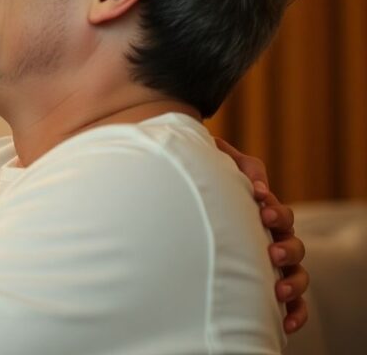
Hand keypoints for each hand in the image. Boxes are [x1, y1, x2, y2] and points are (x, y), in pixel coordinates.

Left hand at [216, 138, 309, 333]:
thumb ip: (237, 165)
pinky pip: (294, 306)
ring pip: (298, 275)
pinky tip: (285, 323)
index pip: (279, 213)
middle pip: (293, 244)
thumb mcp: (220, 171)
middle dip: (286, 246)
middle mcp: (274, 243)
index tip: (258, 201)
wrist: (189, 226)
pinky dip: (296, 314)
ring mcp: (276, 268)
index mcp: (264, 218)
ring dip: (292, 281)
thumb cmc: (208, 195)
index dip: (274, 208)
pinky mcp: (273, 292)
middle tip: (270, 250)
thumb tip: (255, 181)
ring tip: (277, 288)